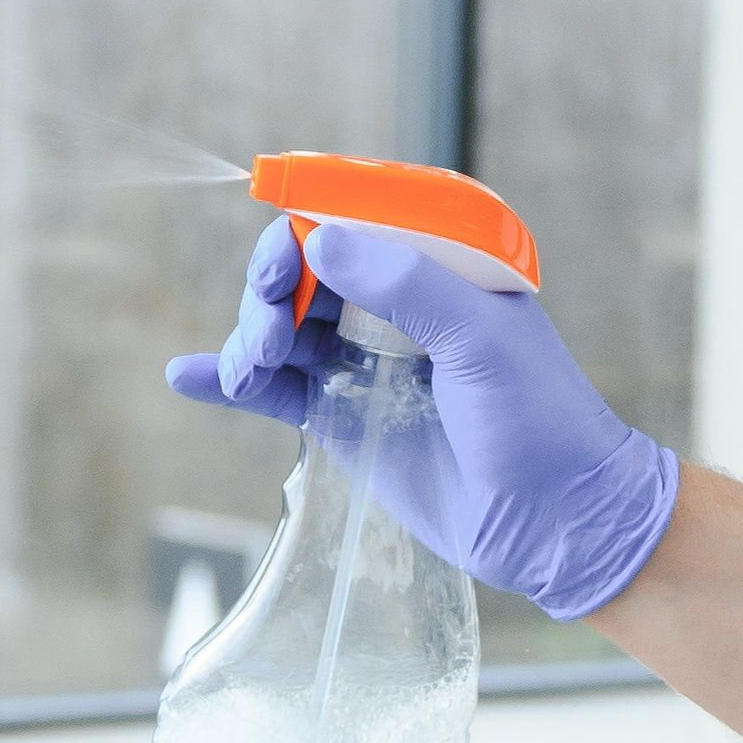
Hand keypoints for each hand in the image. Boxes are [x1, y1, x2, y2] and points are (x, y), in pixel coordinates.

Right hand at [162, 217, 681, 619]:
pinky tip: (185, 376)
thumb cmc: (543, 420)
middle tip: (272, 323)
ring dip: (250, 335)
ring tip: (249, 366)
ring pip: (283, 328)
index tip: (283, 247)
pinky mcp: (344, 418)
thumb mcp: (481, 339)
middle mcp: (398, 308)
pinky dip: (229, 382)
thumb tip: (321, 238)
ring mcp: (367, 364)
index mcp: (441, 268)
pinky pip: (275, 389)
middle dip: (273, 286)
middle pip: (306, 272)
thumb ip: (405, 284)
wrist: (557, 523)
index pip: (359, 220)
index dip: (310, 221)